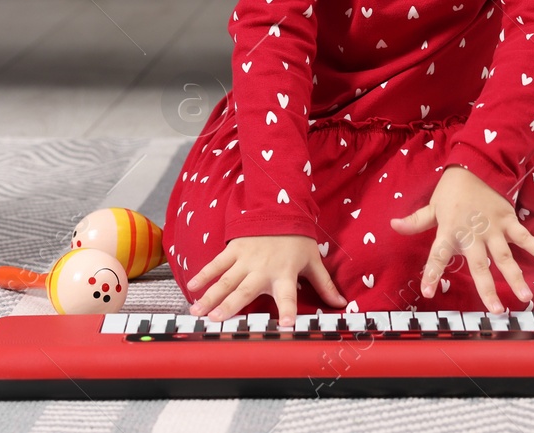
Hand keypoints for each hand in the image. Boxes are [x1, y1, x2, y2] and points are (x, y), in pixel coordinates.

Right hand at [186, 234, 345, 323]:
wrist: (281, 209)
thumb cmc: (298, 240)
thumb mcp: (314, 262)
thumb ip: (325, 285)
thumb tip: (341, 304)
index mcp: (285, 274)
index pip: (288, 296)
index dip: (288, 310)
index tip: (286, 325)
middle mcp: (262, 269)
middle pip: (244, 291)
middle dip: (229, 306)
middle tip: (215, 320)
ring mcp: (245, 259)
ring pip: (226, 280)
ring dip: (211, 296)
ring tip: (198, 311)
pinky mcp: (234, 250)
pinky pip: (217, 264)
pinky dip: (204, 274)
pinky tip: (192, 287)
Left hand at [389, 165, 533, 312]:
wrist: (473, 166)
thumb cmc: (450, 192)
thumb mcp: (431, 207)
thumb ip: (415, 221)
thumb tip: (393, 225)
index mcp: (449, 231)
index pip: (437, 256)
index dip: (431, 274)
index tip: (428, 293)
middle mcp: (471, 233)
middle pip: (479, 264)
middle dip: (487, 288)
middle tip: (495, 310)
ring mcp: (492, 227)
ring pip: (505, 256)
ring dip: (516, 276)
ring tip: (526, 297)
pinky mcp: (508, 220)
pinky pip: (524, 236)